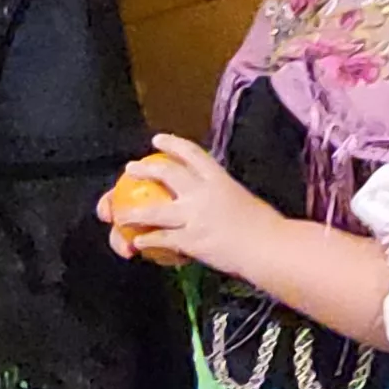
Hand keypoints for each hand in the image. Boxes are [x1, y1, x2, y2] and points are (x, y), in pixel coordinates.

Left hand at [97, 134, 290, 277]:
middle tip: (130, 167)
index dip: (172, 145)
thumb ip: (225, 199)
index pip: (192, 154)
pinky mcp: (191, 240)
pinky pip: (162, 239)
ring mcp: (196, 216)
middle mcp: (204, 193)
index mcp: (220, 180)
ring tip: (118, 214)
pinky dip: (147, 240)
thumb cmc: (267, 229)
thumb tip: (218, 203)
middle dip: (145, 169)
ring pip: (154, 210)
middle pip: (167, 174)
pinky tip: (137, 243)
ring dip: (132, 212)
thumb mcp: (244, 202)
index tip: (158, 140)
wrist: (270, 248)